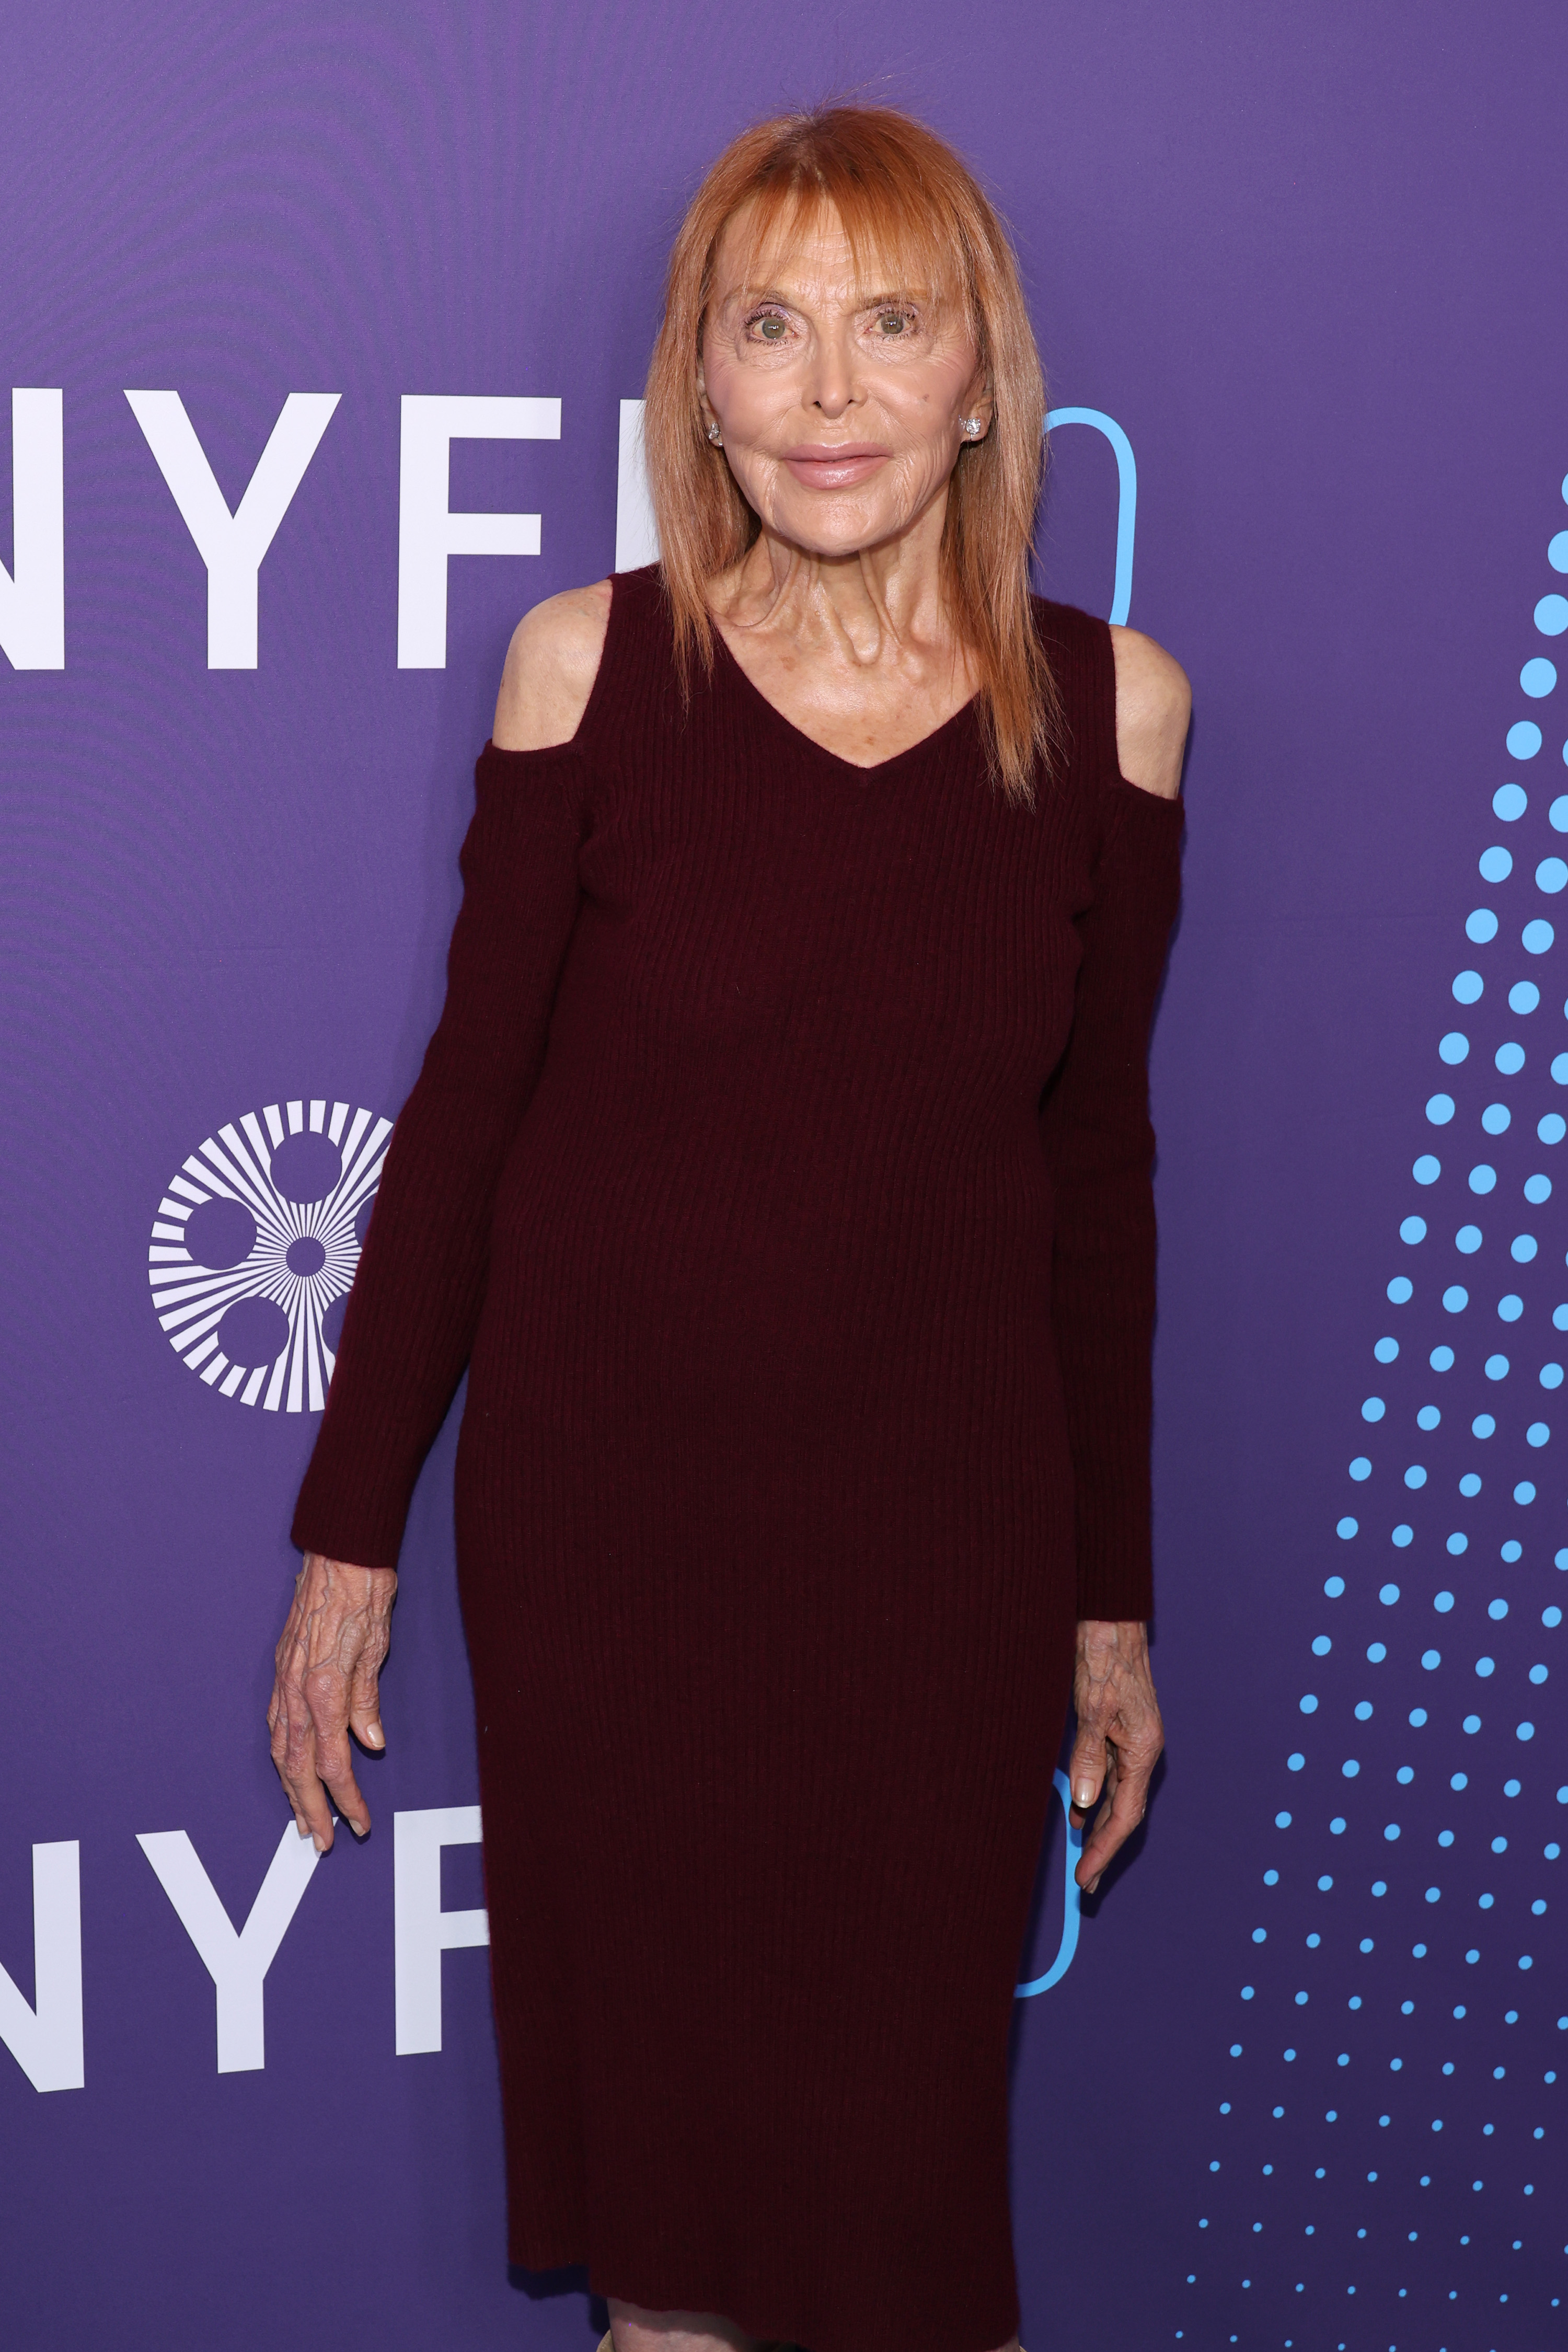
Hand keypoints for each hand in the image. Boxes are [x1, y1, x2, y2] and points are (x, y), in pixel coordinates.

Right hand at [267, 1553, 397, 1851]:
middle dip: (311, 1810)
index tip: (360, 1824)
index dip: (347, 1799)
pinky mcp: (282, 1670)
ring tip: (303, 1821)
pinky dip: (282, 1756)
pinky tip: (289, 1769)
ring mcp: (284, 1681)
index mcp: (324, 1690)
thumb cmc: (364, 1593)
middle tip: (325, 1843)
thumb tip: (370, 1745)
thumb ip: (368, 1701)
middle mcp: (297, 1690)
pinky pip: (277, 1726)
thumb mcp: (377, 1648)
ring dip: (291, 1790)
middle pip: (299, 1768)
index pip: (334, 1763)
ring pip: (281, 1751)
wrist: (339, 1553)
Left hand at [1067, 1618, 1162, 1894]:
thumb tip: (1081, 1802)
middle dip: (1104, 1846)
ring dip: (1098, 1824)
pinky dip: (1094, 1795)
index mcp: (1143, 1749)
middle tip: (1084, 1880)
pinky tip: (1078, 1808)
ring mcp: (1133, 1740)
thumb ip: (1088, 1755)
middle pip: (1125, 1811)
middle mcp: (1143, 1749)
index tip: (1085, 1876)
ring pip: (1117, 1794)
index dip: (1105, 1849)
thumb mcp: (1091, 1707)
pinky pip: (1110, 1774)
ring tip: (1079, 1854)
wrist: (1109, 1618)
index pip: (1125, 1815)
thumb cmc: (1102, 1656)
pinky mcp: (1120, 1729)